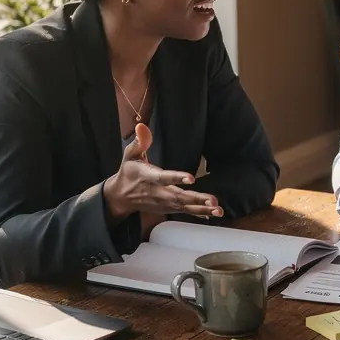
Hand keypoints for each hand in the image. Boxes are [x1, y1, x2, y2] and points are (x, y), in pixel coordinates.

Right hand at [104, 124, 222, 223]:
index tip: (191, 178)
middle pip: (179, 196)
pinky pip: (185, 211)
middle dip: (196, 199)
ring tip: (218, 208)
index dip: (177, 178)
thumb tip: (142, 126)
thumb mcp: (130, 156)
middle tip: (213, 199)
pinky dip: (199, 212)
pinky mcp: (168, 208)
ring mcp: (164, 203)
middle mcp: (158, 192)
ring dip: (202, 208)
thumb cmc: (129, 173)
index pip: (163, 178)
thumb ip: (139, 142)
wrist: (121, 197)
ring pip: (184, 206)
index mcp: (148, 177)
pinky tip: (212, 213)